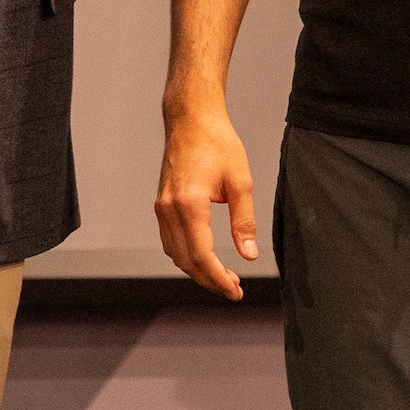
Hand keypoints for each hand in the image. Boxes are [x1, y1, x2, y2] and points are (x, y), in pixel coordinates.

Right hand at [156, 99, 259, 297]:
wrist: (191, 119)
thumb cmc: (217, 143)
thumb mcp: (240, 182)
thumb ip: (244, 222)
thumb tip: (248, 255)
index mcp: (189, 204)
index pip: (201, 256)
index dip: (219, 279)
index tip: (236, 291)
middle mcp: (169, 209)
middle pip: (185, 261)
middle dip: (209, 279)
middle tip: (234, 288)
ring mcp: (161, 207)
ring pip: (174, 253)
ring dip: (196, 269)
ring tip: (223, 275)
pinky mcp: (161, 203)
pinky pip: (169, 240)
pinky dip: (185, 255)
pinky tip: (204, 255)